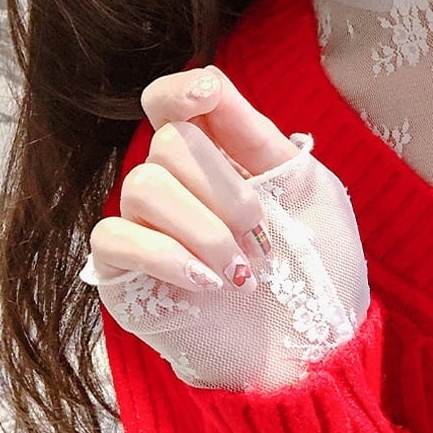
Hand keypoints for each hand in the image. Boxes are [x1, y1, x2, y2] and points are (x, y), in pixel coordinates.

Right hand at [83, 65, 369, 390]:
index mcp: (220, 157)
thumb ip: (259, 137)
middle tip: (261, 235)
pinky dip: (167, 256)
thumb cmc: (316, 270)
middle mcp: (176, 185)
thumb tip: (208, 82)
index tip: (207, 98)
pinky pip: (116, 238)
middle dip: (225, 189)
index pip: (171, 102)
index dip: (181, 91)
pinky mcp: (123, 272)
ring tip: (243, 273)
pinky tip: (208, 283)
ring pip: (143, 187)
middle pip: (169, 143)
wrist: (309, 350)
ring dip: (205, 230)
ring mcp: (146, 227)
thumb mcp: (307, 190)